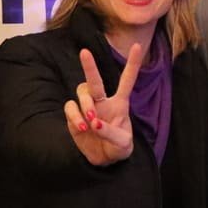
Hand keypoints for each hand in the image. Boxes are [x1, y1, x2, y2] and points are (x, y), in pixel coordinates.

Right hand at [63, 44, 142, 166]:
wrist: (104, 161)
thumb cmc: (118, 148)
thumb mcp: (123, 144)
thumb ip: (111, 133)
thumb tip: (94, 123)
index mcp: (120, 103)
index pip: (127, 80)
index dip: (133, 63)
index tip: (137, 46)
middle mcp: (103, 101)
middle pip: (95, 80)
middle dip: (89, 66)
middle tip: (84, 52)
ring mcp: (87, 107)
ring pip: (81, 92)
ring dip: (85, 104)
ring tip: (91, 121)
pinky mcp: (74, 116)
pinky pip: (70, 107)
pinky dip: (74, 116)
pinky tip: (82, 127)